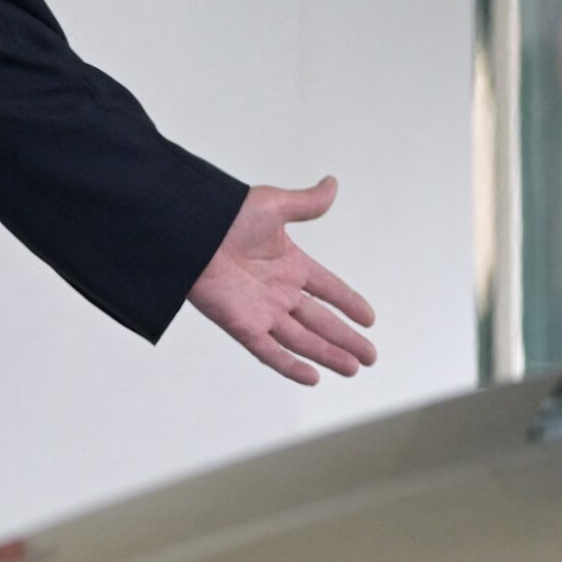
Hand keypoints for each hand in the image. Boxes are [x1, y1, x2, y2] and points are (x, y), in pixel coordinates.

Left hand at [187, 177, 377, 385]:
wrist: (191, 233)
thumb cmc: (227, 215)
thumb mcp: (274, 205)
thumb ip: (307, 203)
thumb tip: (333, 184)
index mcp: (290, 263)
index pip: (328, 288)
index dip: (349, 303)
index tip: (370, 319)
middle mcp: (279, 291)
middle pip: (321, 321)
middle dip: (346, 339)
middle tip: (370, 356)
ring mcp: (262, 311)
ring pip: (302, 340)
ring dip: (328, 354)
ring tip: (354, 368)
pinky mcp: (243, 326)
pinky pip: (270, 352)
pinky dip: (291, 366)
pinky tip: (314, 377)